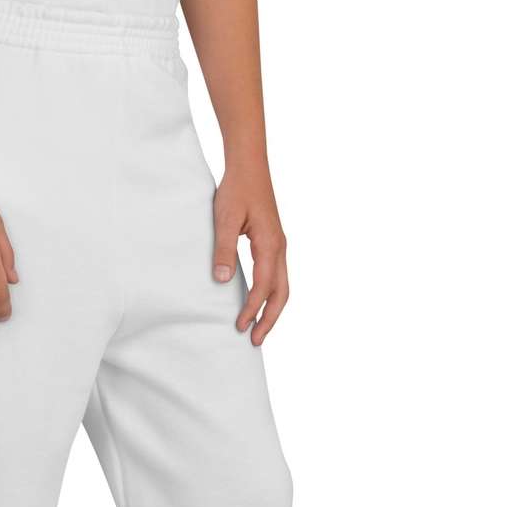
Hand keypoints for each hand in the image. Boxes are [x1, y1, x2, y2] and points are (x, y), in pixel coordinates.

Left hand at [212, 164, 288, 345]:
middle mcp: (280, 248)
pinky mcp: (273, 243)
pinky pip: (276, 276)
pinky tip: (258, 302)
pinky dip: (270, 295)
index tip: (240, 326)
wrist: (249, 165)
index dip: (252, 309)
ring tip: (258, 328)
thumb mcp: (224, 218)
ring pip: (282, 286)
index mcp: (270, 244)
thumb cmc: (236, 189)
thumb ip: (223, 249)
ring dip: (271, 309)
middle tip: (255, 341)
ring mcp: (278, 245)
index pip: (264, 286)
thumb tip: (223, 279)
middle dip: (269, 319)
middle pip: (281, 293)